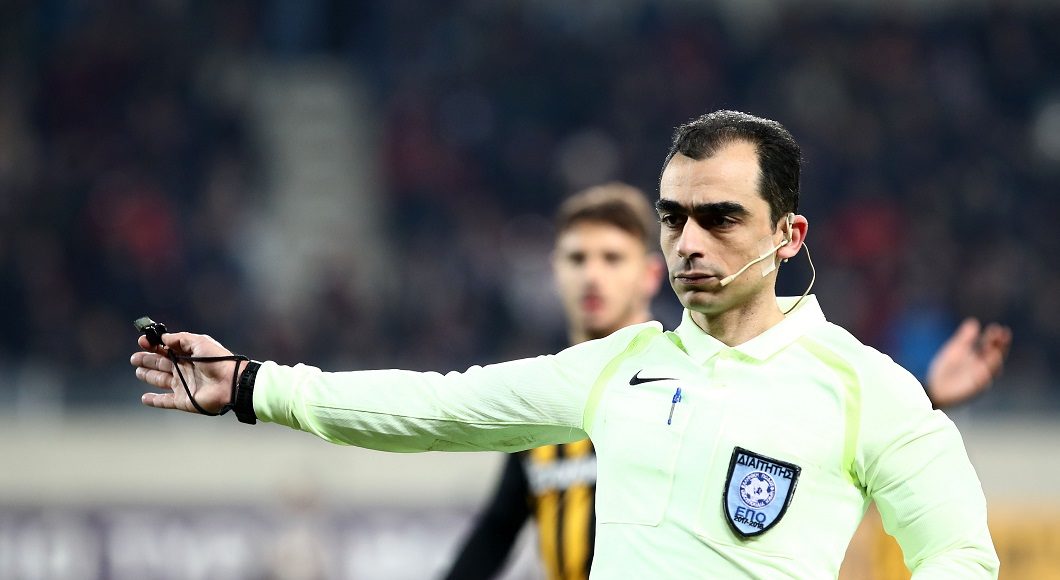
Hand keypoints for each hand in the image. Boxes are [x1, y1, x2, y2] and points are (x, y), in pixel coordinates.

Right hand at [131, 332, 246, 413]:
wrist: (230, 383)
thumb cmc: (218, 360)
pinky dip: (154, 401)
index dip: (154, 345)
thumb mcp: (200, 342)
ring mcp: (183, 385)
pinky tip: (144, 398)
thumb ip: (181, 339)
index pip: (167, 350)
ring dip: (149, 376)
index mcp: (189, 355)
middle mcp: (184, 370)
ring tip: (138, 371)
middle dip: (147, 360)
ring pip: (161, 380)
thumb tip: (163, 338)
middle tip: (134, 358)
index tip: (142, 341)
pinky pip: (165, 401)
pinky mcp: (182, 400)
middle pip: (161, 364)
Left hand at [926, 318, 1011, 408]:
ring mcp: (979, 380)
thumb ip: (964, 338)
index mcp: (979, 358)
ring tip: (995, 351)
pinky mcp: (972, 391)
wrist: (933, 388)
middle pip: (995, 356)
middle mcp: (983, 368)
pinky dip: (984, 378)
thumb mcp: (955, 350)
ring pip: (991, 370)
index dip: (994, 338)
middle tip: (1002, 335)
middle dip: (1000, 346)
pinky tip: (983, 370)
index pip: (990, 346)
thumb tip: (973, 322)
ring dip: (994, 361)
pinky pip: (980, 385)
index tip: (996, 327)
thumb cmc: (946, 369)